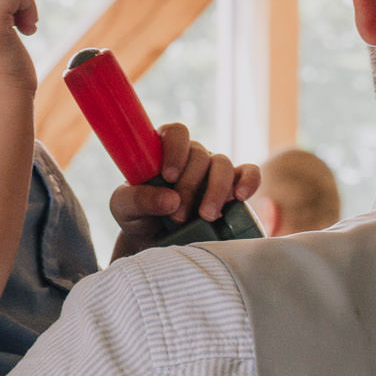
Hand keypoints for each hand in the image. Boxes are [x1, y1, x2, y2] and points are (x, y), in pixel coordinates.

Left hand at [109, 123, 260, 258]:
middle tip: (178, 215)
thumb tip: (170, 199)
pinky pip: (249, 173)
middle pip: (199, 155)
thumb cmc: (139, 217)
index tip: (169, 176)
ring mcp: (214, 170)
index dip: (175, 149)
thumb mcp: (125, 209)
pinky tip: (239, 197)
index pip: (175, 132)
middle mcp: (191, 156)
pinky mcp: (234, 187)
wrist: (157, 243)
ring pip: (223, 164)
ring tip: (205, 216)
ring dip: (215, 190)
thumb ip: (138, 200)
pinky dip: (248, 182)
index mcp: (163, 150)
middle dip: (190, 186)